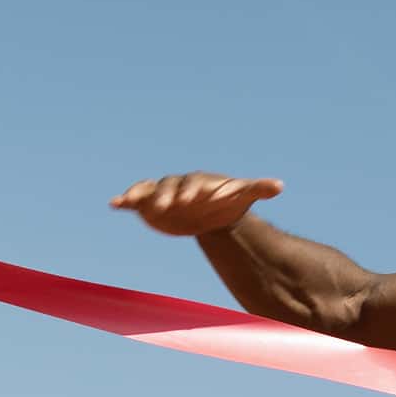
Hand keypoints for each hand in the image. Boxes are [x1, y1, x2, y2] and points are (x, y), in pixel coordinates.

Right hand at [110, 172, 283, 236]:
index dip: (191, 190)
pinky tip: (114, 204)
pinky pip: (136, 199)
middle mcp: (178, 185)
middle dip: (166, 196)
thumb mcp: (242, 196)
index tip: (190, 200)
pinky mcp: (150, 204)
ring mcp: (162, 193)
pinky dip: (125, 200)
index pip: (194, 183)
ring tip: (127, 202)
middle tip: (165, 208)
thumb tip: (280, 186)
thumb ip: (258, 189)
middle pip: (169, 187)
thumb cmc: (228, 201)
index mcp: (199, 182)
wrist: (212, 214)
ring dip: (139, 195)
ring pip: (148, 191)